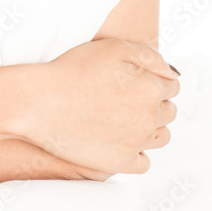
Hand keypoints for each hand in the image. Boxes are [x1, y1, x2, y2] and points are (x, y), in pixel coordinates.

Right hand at [18, 38, 179, 175]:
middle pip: (168, 112)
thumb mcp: (112, 47)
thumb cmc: (72, 70)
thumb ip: (149, 56)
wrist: (39, 102)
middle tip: (128, 98)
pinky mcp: (120, 162)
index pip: (171, 86)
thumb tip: (172, 74)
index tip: (136, 80)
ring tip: (126, 118)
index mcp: (151, 89)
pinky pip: (143, 161)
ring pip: (161, 137)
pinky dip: (137, 151)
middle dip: (154, 103)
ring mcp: (136, 143)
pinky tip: (120, 139)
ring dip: (151, 127)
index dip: (154, 80)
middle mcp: (149, 118)